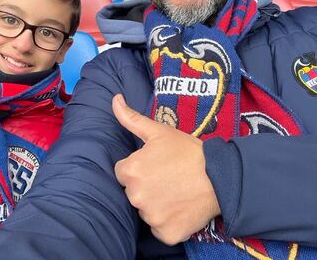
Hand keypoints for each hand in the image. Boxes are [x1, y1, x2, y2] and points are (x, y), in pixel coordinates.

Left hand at [112, 94, 219, 244]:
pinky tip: (180, 207)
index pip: (122, 172)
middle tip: (167, 176)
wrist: (219, 175)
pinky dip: (168, 221)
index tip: (155, 164)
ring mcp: (151, 217)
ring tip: (176, 190)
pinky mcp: (166, 233)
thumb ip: (131, 118)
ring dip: (156, 203)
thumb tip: (115, 99)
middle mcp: (136, 196)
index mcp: (130, 171)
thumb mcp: (158, 131)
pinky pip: (159, 229)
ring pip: (146, 210)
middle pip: (133, 192)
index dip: (138, 167)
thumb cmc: (186, 151)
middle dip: (145, 185)